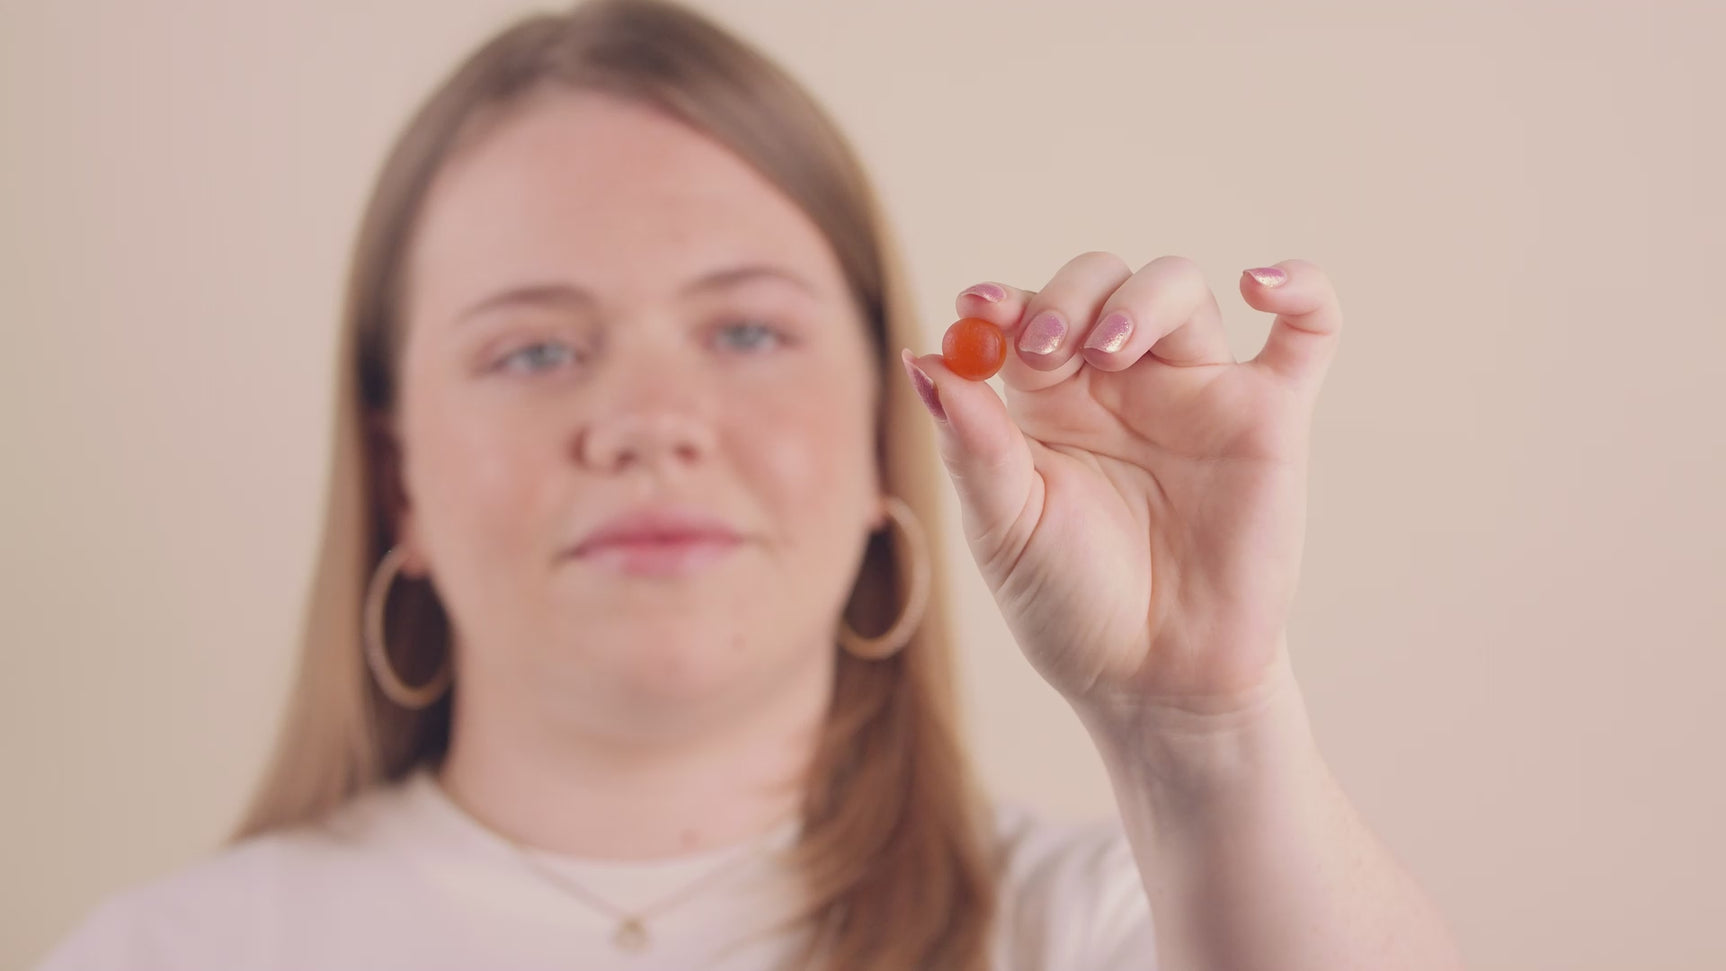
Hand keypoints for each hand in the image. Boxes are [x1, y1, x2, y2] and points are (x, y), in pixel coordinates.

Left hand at [901, 254, 1341, 719]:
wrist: (1157, 680)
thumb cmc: (1071, 607)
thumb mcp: (1006, 528)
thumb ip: (973, 445)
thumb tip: (921, 359)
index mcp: (1051, 402)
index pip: (1027, 315)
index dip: (1002, 301)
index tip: (977, 306)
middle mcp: (1123, 383)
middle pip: (1102, 283)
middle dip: (1071, 296)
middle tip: (1047, 347)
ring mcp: (1199, 393)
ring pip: (1181, 291)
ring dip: (1143, 297)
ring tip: (1109, 349)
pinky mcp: (1271, 417)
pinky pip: (1307, 335)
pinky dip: (1302, 290)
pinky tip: (1260, 283)